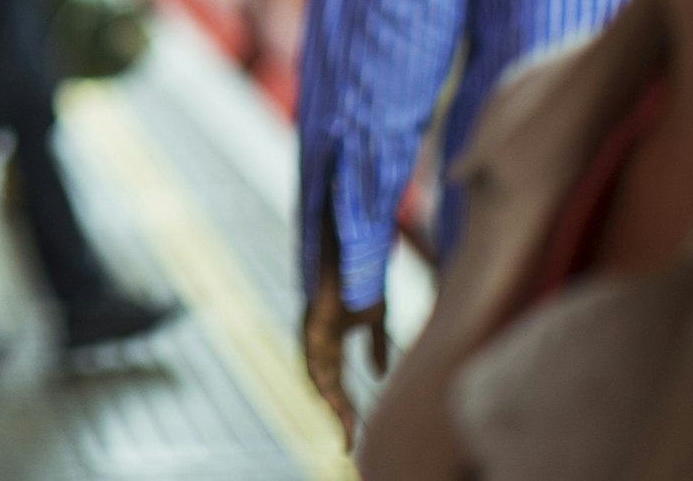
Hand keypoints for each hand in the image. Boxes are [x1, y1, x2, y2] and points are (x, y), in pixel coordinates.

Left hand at [303, 264, 388, 449]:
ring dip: (332, 403)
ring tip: (346, 428)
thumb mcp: (375, 318)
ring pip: (317, 375)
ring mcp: (313, 329)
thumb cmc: (363, 279)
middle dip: (339, 415)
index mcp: (330, 340)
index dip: (344, 410)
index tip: (352, 435)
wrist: (356, 248)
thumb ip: (375, 345)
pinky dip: (323, 380)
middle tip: (349, 443)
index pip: (336, 382)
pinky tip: (332, 397)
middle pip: (325, 385)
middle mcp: (318, 338)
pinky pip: (315, 355)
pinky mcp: (314, 320)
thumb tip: (379, 374)